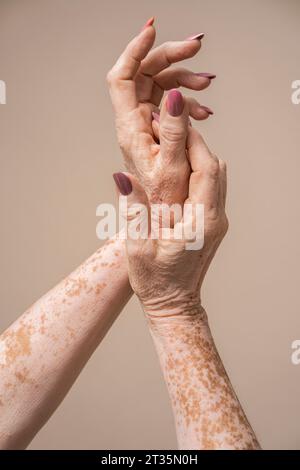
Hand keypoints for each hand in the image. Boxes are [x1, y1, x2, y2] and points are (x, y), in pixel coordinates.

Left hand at [107, 19, 214, 205]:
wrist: (161, 222)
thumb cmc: (163, 203)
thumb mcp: (172, 168)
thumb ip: (172, 132)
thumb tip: (172, 97)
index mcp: (130, 130)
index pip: (121, 78)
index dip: (133, 51)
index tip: (153, 31)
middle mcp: (134, 124)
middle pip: (143, 75)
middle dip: (169, 57)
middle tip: (197, 48)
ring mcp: (145, 126)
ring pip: (159, 86)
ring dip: (183, 80)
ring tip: (207, 85)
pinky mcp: (157, 132)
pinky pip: (170, 105)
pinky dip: (188, 101)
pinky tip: (204, 111)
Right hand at [113, 125, 227, 315]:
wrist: (175, 304)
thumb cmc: (156, 281)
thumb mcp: (138, 248)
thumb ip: (132, 210)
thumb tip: (122, 176)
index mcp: (202, 222)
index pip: (206, 169)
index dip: (192, 142)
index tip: (173, 122)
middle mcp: (216, 218)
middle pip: (215, 167)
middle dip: (193, 143)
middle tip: (167, 127)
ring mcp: (217, 220)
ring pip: (216, 174)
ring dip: (196, 155)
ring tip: (169, 143)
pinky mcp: (212, 222)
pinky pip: (211, 186)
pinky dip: (198, 170)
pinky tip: (177, 168)